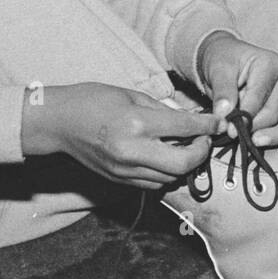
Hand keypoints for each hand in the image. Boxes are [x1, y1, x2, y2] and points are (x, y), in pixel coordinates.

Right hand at [21, 83, 219, 189]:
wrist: (57, 123)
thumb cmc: (92, 100)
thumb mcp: (131, 95)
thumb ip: (162, 109)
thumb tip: (190, 120)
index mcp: (136, 123)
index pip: (184, 127)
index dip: (208, 125)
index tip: (220, 122)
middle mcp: (132, 151)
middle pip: (183, 164)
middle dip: (201, 152)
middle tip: (204, 139)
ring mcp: (124, 170)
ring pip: (170, 178)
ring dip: (184, 164)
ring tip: (185, 146)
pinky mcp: (118, 180)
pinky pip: (153, 183)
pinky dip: (166, 172)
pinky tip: (165, 156)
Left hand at [197, 33, 277, 146]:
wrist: (226, 64)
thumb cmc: (223, 61)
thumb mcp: (217, 69)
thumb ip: (222, 91)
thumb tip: (225, 114)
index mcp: (270, 64)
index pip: (260, 97)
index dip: (245, 116)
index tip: (229, 129)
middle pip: (275, 112)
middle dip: (255, 127)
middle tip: (234, 135)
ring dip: (276, 136)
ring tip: (255, 142)